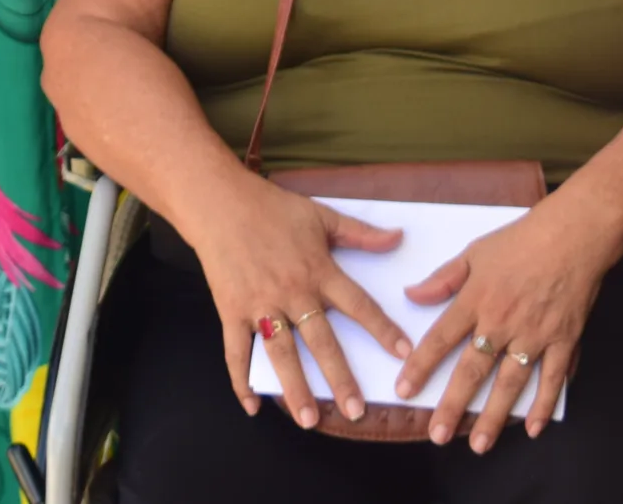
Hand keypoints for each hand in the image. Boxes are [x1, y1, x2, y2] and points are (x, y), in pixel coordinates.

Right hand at [187, 178, 412, 428]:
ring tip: (309, 420)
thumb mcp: (321, 215)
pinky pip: (236, 351)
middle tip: (356, 411)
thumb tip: (398, 238)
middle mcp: (292, 292)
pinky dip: (241, 380)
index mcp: (318, 270)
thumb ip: (360, 232)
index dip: (383, 330)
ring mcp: (260, 305)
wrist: (219, 203)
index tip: (404, 355)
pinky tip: (253, 406)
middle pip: (321, 341)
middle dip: (340, 378)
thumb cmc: (272, 207)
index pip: (358, 305)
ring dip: (295, 388)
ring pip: (281, 353)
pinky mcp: (232, 310)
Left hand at [397, 205, 608, 450]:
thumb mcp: (475, 252)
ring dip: (494, 416)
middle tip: (437, 434)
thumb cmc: (523, 239)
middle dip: (453, 405)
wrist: (575, 234)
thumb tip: (412, 296)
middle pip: (472, 370)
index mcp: (477, 298)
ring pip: (510, 383)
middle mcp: (502, 321)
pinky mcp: (564, 339)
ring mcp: (535, 334)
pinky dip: (544, 405)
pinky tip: (534, 428)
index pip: (441, 338)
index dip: (421, 366)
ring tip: (479, 444)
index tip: (404, 390)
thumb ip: (444, 278)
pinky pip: (553, 379)